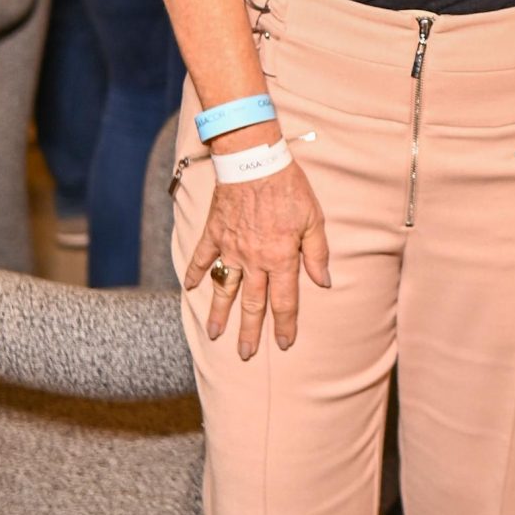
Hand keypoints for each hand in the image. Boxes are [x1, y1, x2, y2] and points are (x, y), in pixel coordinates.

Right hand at [183, 157, 330, 358]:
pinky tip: (190, 288)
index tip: (284, 344)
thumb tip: (323, 282)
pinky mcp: (214, 233)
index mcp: (281, 258)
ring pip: (224, 288)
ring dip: (219, 312)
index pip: (284, 301)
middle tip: (245, 354)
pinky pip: (201, 258)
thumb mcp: (313, 219)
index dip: (285, 325)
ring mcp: (230, 248)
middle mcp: (254, 259)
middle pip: (252, 303)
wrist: (253, 160)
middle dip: (250, 332)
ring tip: (215, 334)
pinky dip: (195, 273)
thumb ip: (317, 254)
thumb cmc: (289, 187)